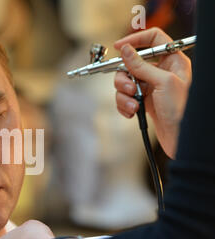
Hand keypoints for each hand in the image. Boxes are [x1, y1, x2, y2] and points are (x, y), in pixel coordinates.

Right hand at [114, 27, 191, 157]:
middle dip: (124, 77)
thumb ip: (141, 65)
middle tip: (129, 88)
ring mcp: (151, 87)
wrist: (180, 137)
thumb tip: (127, 51)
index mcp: (172, 61)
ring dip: (124, 96)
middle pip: (132, 64)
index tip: (119, 47)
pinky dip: (125, 106)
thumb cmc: (180, 109)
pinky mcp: (143, 101)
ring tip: (134, 105)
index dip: (135, 40)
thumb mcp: (162, 82)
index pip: (153, 39)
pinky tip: (133, 112)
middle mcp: (161, 72)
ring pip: (125, 82)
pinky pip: (125, 98)